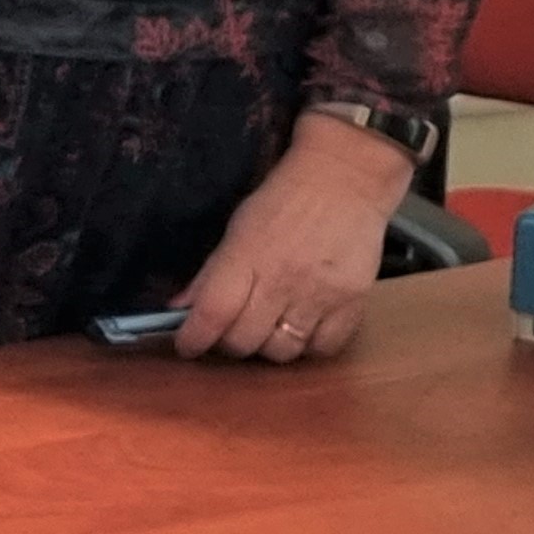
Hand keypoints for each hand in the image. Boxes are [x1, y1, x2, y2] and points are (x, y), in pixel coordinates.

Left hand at [173, 113, 406, 360]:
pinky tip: (300, 328)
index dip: (194, 338)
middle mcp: (282, 281)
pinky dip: (307, 347)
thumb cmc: (283, 200)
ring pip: (283, 351)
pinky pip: (324, 348)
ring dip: (267, 347)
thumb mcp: (236, 228)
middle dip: (228, 343)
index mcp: (246, 257)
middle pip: (246, 340)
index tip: (187, 346)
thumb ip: (210, 273)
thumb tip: (180, 308)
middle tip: (228, 330)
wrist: (345, 181)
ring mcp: (320, 296)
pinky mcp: (353, 304)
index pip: (213, 312)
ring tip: (265, 328)